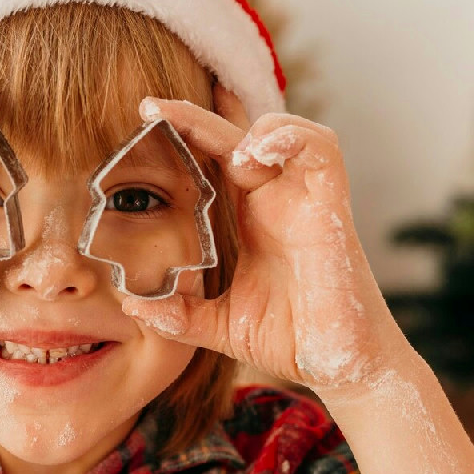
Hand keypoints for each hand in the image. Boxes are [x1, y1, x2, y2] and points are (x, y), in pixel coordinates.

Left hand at [122, 87, 405, 398]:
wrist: (341, 366)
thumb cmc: (291, 337)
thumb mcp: (219, 325)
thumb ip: (178, 314)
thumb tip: (132, 305)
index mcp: (249, 218)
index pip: (214, 158)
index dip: (185, 132)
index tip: (144, 117)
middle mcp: (276, 201)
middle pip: (239, 136)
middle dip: (196, 116)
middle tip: (150, 106)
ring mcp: (305, 202)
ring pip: (289, 131)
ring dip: (253, 126)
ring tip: (225, 151)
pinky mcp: (332, 211)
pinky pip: (322, 153)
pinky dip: (291, 139)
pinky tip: (256, 154)